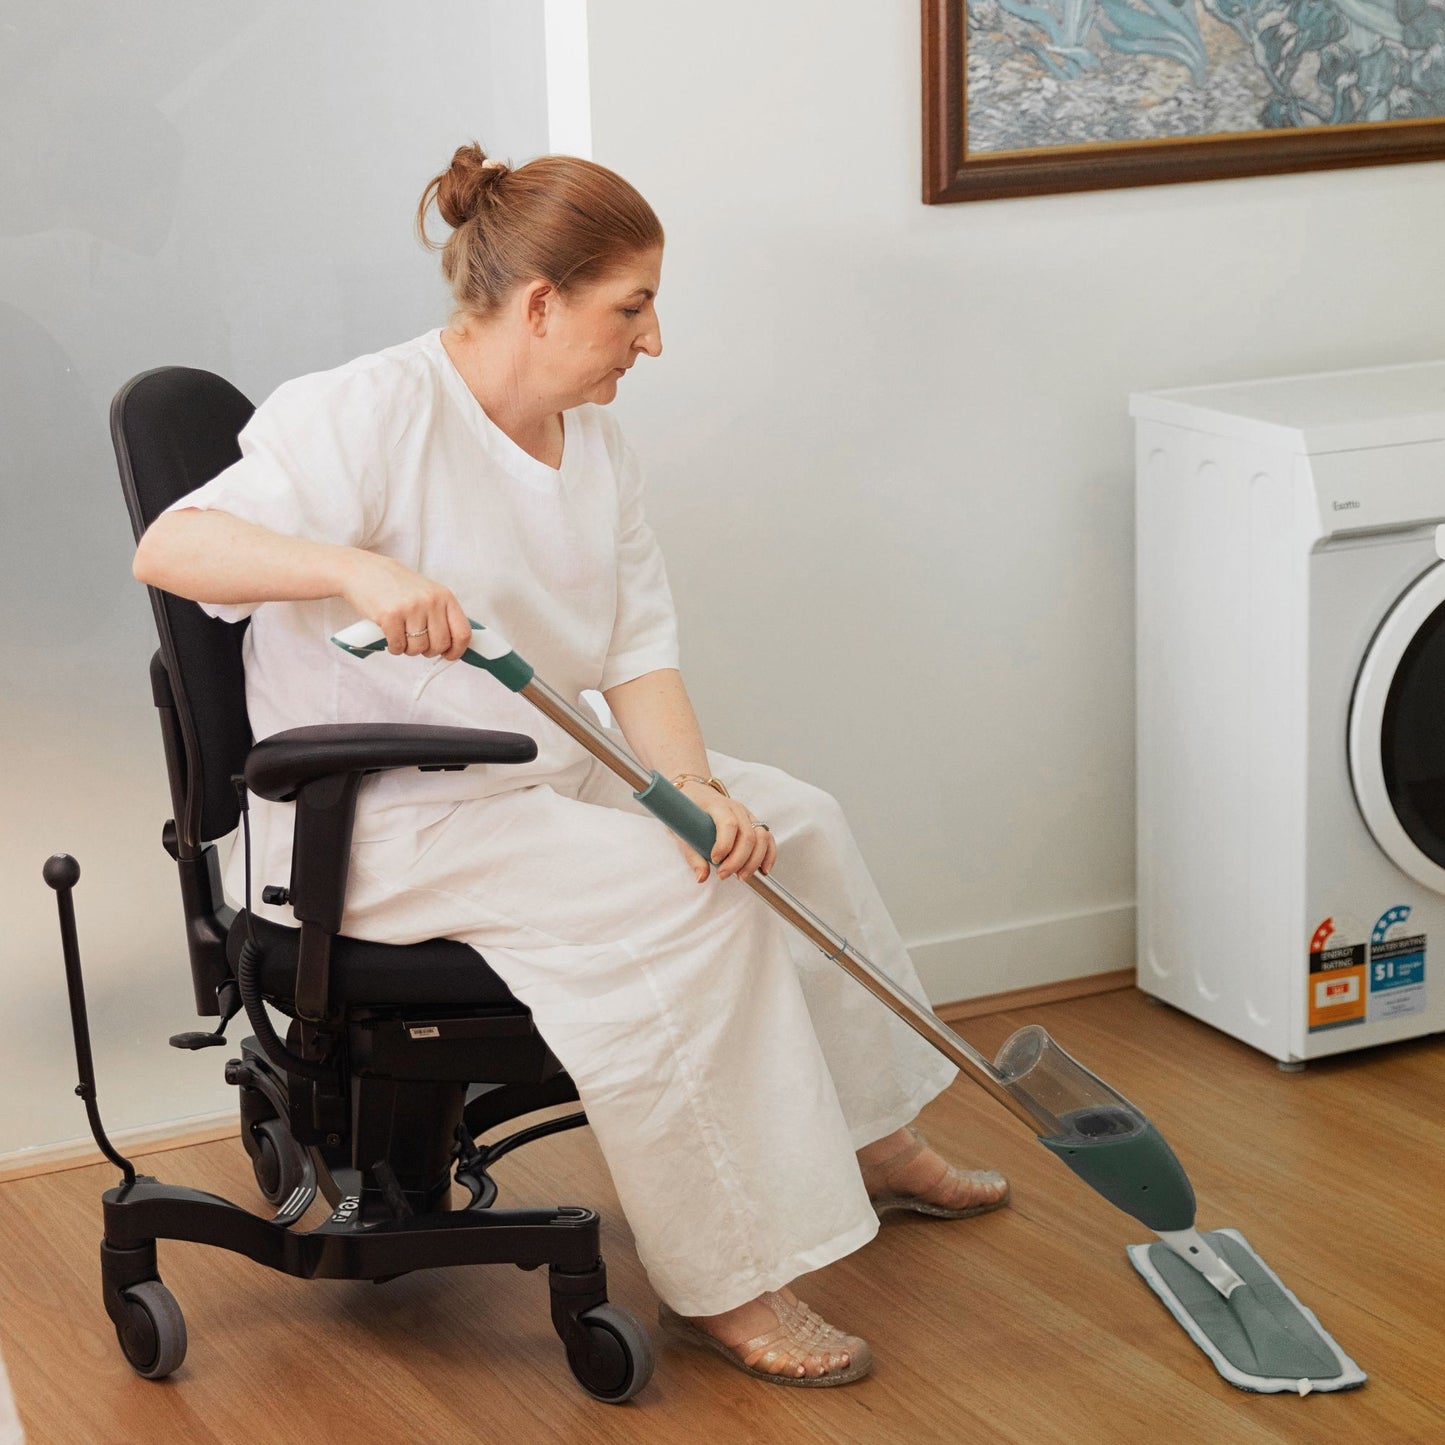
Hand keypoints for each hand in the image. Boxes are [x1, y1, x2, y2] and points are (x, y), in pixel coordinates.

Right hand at [337, 552, 471, 659]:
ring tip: (401, 634)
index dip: (457, 650)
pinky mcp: (390, 616)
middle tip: (417, 642)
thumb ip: (441, 615)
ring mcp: (411, 608)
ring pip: (418, 649)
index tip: (449, 655)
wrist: (363, 570)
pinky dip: (394, 647)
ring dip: (408, 649)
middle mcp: (430, 601)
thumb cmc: (395, 585)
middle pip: (440, 645)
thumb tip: (453, 645)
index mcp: (444, 596)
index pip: (463, 632)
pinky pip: (398, 647)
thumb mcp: (426, 593)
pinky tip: (389, 635)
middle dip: (428, 650)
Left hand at [675, 781, 776, 883]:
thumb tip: (701, 877)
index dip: (724, 845)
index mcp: (717, 806)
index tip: (715, 860)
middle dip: (738, 860)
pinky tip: (763, 870)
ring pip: (762, 837)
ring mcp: (748, 815)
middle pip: (748, 835)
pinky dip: (769, 855)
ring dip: (754, 861)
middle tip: (724, 874)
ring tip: (741, 876)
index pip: (728, 824)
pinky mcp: (754, 823)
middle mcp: (736, 809)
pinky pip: (768, 839)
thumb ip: (693, 856)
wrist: (697, 794)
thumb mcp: (684, 831)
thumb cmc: (690, 812)